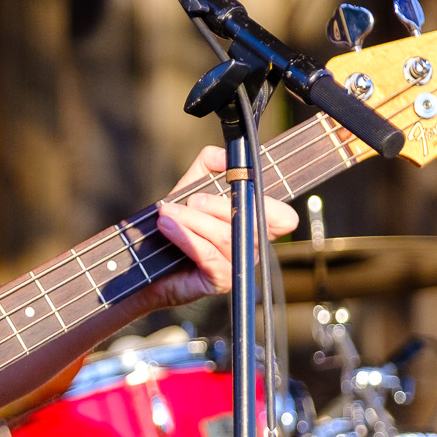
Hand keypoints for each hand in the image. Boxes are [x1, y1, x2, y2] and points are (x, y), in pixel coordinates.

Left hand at [148, 147, 298, 306]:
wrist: (151, 260)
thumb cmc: (179, 224)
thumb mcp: (193, 186)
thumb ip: (210, 164)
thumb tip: (225, 155)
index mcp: (254, 224)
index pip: (284, 218)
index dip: (270, 204)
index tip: (237, 185)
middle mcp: (252, 246)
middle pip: (252, 222)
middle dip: (219, 205)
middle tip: (192, 199)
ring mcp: (239, 265)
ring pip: (226, 237)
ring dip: (193, 220)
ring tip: (168, 212)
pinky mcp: (220, 280)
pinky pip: (210, 256)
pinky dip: (187, 237)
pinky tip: (169, 227)